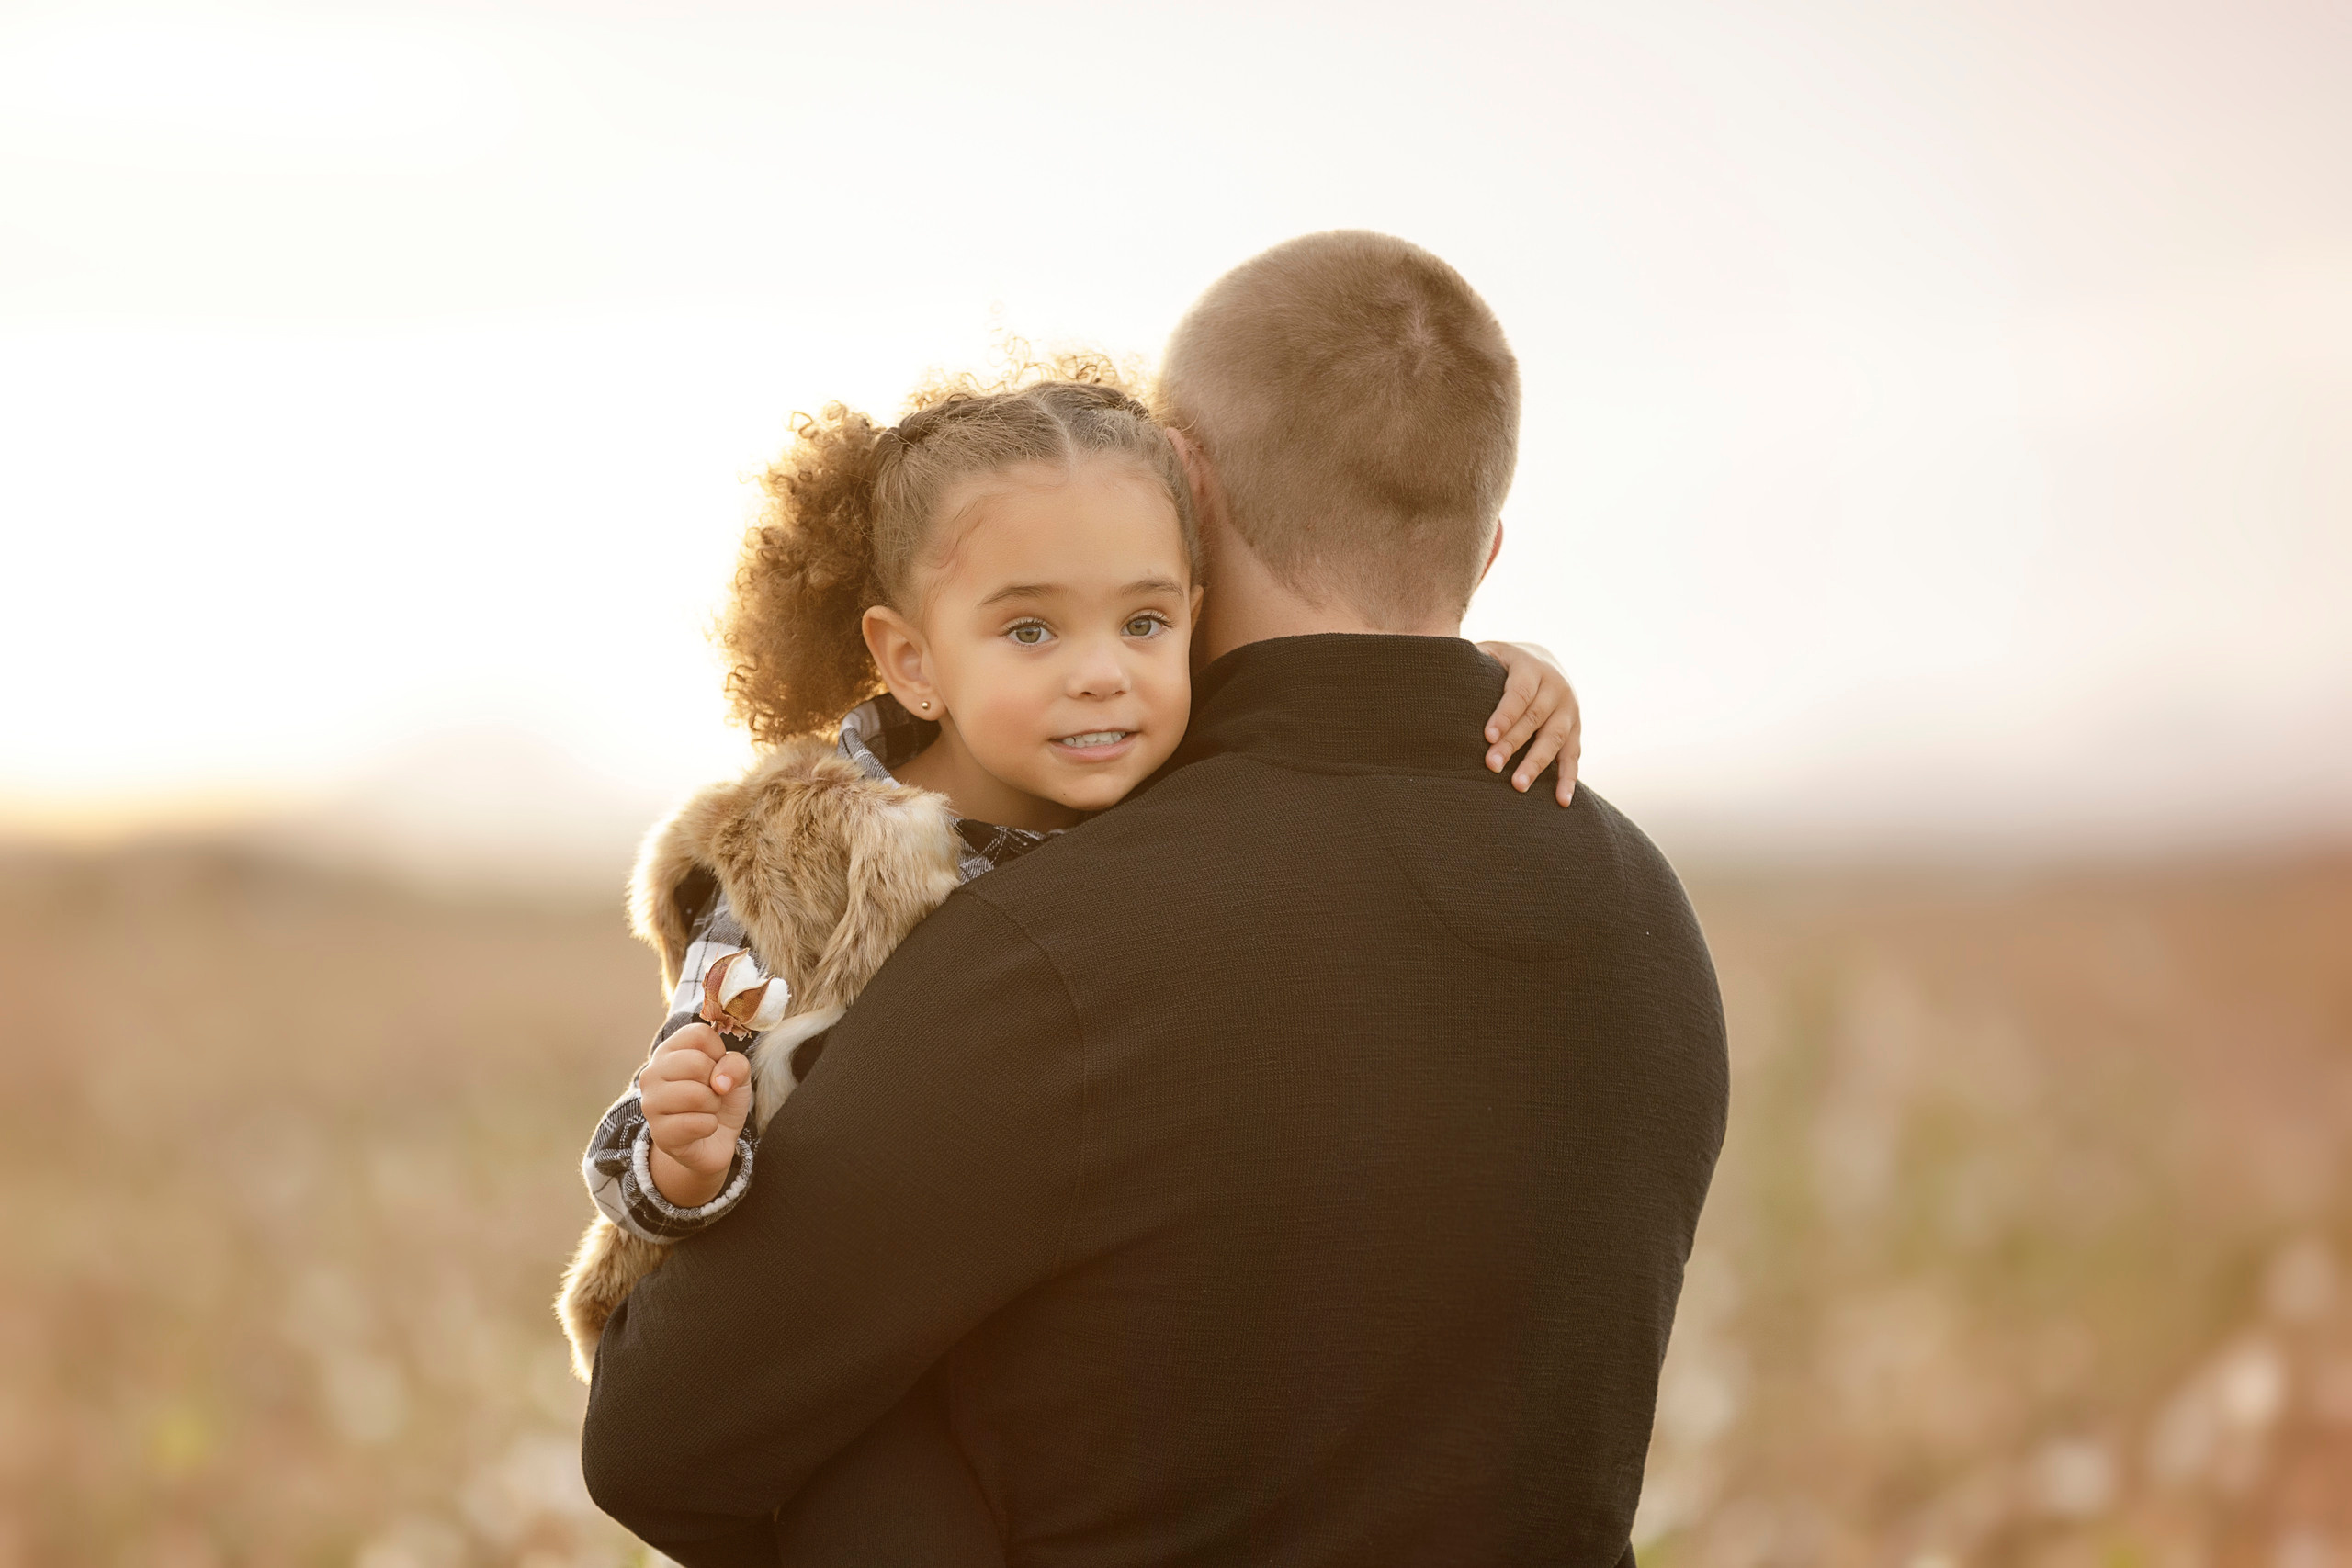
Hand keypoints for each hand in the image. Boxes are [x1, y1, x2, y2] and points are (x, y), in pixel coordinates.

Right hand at [641, 1023, 753, 1208]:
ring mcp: (650, 1103)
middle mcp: (652, 1073)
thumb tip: (719, 1082)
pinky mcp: (659, 1133)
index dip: (719, 1052)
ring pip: (695, 1095)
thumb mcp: (737, 1073)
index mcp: (669, 1050)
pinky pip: (697, 1124)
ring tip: (706, 1110)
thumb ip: (735, 1064)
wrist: (714, 1140)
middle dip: (716, 1082)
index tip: (715, 1068)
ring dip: (713, 1105)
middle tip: (712, 1093)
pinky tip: (700, 1128)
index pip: (699, 1034)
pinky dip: (709, 1126)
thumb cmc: (721, 1097)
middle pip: (695, 1063)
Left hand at [1475, 641, 1581, 805]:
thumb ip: (1472, 661)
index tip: (1488, 736)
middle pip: (1535, 718)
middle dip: (1513, 743)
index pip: (1519, 693)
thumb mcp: (1490, 653)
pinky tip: (1561, 800)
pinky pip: (1573, 756)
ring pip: (1555, 739)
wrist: (1544, 660)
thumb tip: (1442, 667)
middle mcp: (1556, 687)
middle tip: (1492, 765)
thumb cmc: (1503, 663)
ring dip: (1537, 763)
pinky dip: (1568, 779)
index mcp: (1531, 667)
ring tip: (1518, 786)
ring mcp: (1569, 709)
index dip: (1505, 715)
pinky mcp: (1576, 729)